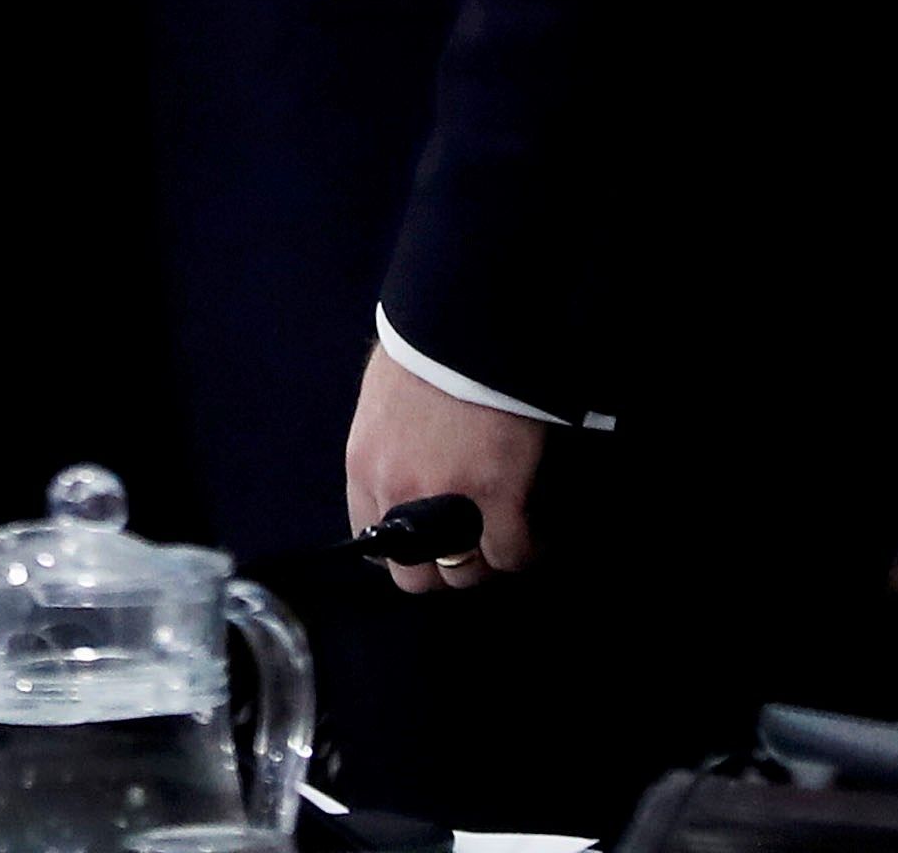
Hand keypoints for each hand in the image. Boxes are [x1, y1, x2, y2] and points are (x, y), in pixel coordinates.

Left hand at [346, 341, 546, 592]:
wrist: (462, 324)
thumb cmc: (422, 348)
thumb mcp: (381, 402)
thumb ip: (388, 446)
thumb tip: (406, 466)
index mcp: (364, 468)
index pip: (370, 545)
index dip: (403, 551)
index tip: (426, 543)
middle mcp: (397, 495)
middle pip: (415, 574)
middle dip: (441, 566)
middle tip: (466, 547)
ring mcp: (447, 502)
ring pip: (464, 572)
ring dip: (482, 561)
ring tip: (500, 541)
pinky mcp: (497, 496)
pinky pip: (510, 553)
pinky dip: (524, 552)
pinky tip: (534, 538)